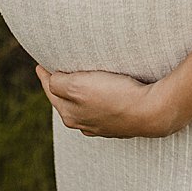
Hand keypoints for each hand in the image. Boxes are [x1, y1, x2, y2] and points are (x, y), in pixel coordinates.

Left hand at [36, 66, 184, 137]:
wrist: (152, 112)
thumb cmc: (115, 97)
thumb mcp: (77, 87)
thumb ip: (57, 83)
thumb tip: (52, 80)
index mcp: (69, 114)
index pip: (51, 90)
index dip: (45, 76)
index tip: (40, 65)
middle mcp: (83, 123)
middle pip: (65, 101)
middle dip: (59, 87)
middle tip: (55, 71)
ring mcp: (102, 125)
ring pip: (83, 106)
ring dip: (78, 94)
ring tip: (77, 82)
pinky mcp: (119, 122)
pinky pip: (101, 109)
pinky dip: (96, 100)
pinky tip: (100, 95)